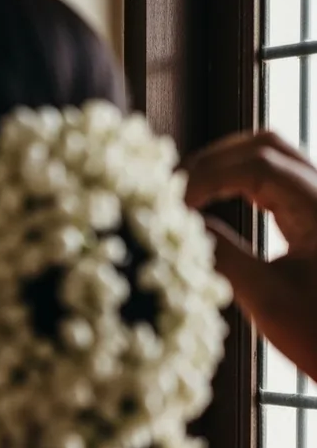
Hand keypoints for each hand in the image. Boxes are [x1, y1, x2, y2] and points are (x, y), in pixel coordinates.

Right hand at [184, 130, 316, 376]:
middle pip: (265, 147)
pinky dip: (241, 183)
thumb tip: (179, 226)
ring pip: (273, 158)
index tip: (170, 206)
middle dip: (211, 162)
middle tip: (172, 194)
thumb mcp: (268, 300)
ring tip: (187, 195)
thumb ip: (222, 255)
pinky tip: (215, 205)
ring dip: (225, 167)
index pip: (257, 166)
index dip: (205, 178)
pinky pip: (279, 181)